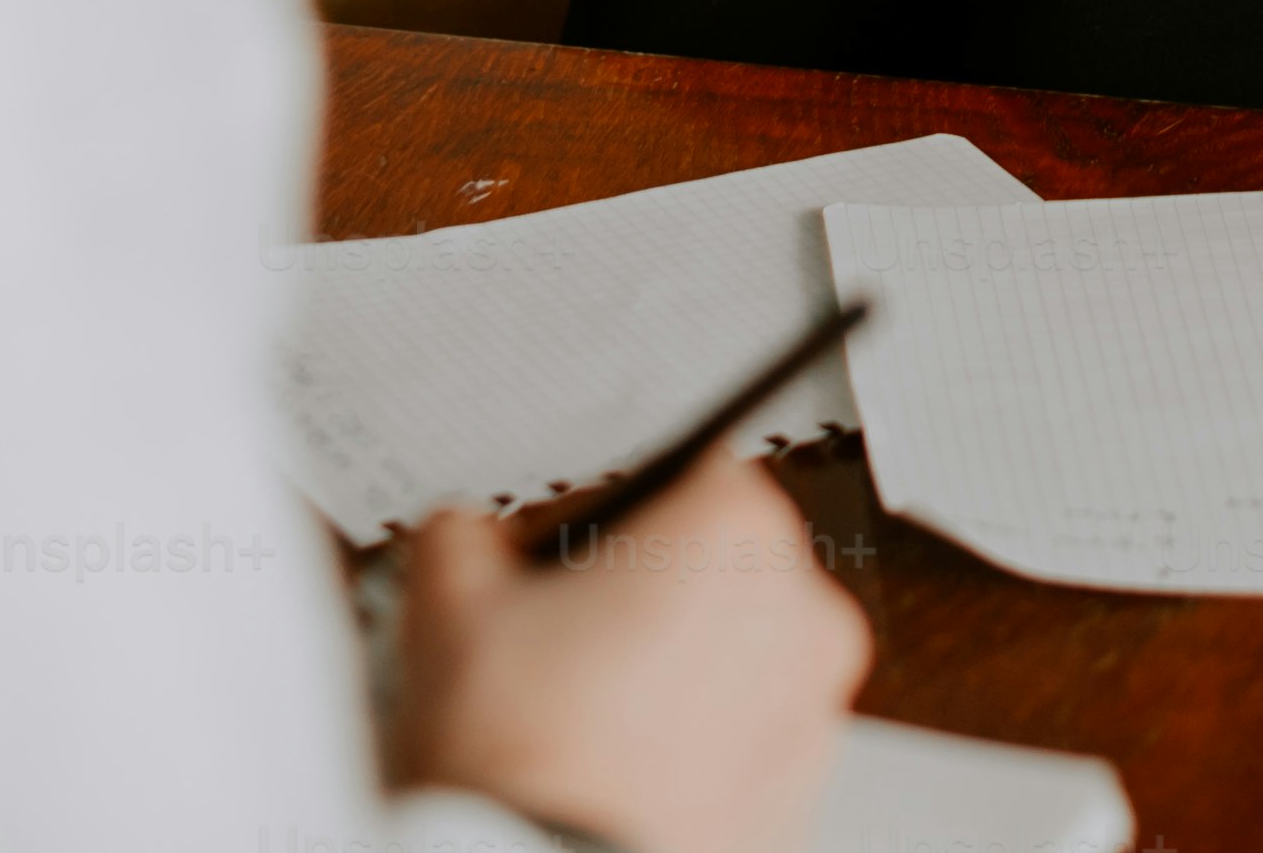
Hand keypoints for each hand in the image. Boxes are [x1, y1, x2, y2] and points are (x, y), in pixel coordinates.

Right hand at [390, 465, 869, 852]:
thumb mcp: (449, 607)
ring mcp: (813, 709)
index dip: (615, 511)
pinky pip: (744, 741)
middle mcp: (801, 611)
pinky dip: (693, 746)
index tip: (570, 554)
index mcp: (737, 532)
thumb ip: (461, 533)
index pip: (689, 470)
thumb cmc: (523, 753)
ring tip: (580, 719)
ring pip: (735, 658)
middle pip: (720, 567)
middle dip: (646, 594)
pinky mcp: (800, 792)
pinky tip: (615, 770)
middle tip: (561, 644)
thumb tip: (463, 534)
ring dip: (671, 673)